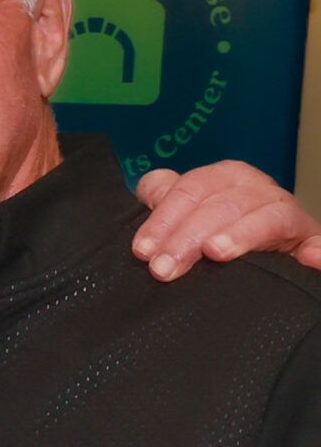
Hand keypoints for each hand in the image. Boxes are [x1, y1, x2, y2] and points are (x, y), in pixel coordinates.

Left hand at [133, 161, 320, 279]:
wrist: (267, 250)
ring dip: (241, 234)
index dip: (163, 219)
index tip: (143, 251)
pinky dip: (317, 250)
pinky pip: (317, 243)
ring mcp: (287, 214)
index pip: (190, 189)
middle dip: (187, 237)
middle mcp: (257, 189)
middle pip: (221, 205)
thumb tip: (150, 188)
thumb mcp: (188, 211)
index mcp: (225, 178)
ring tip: (216, 253)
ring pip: (266, 217)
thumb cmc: (215, 228)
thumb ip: (164, 199)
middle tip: (164, 269)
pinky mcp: (309, 240)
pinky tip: (309, 259)